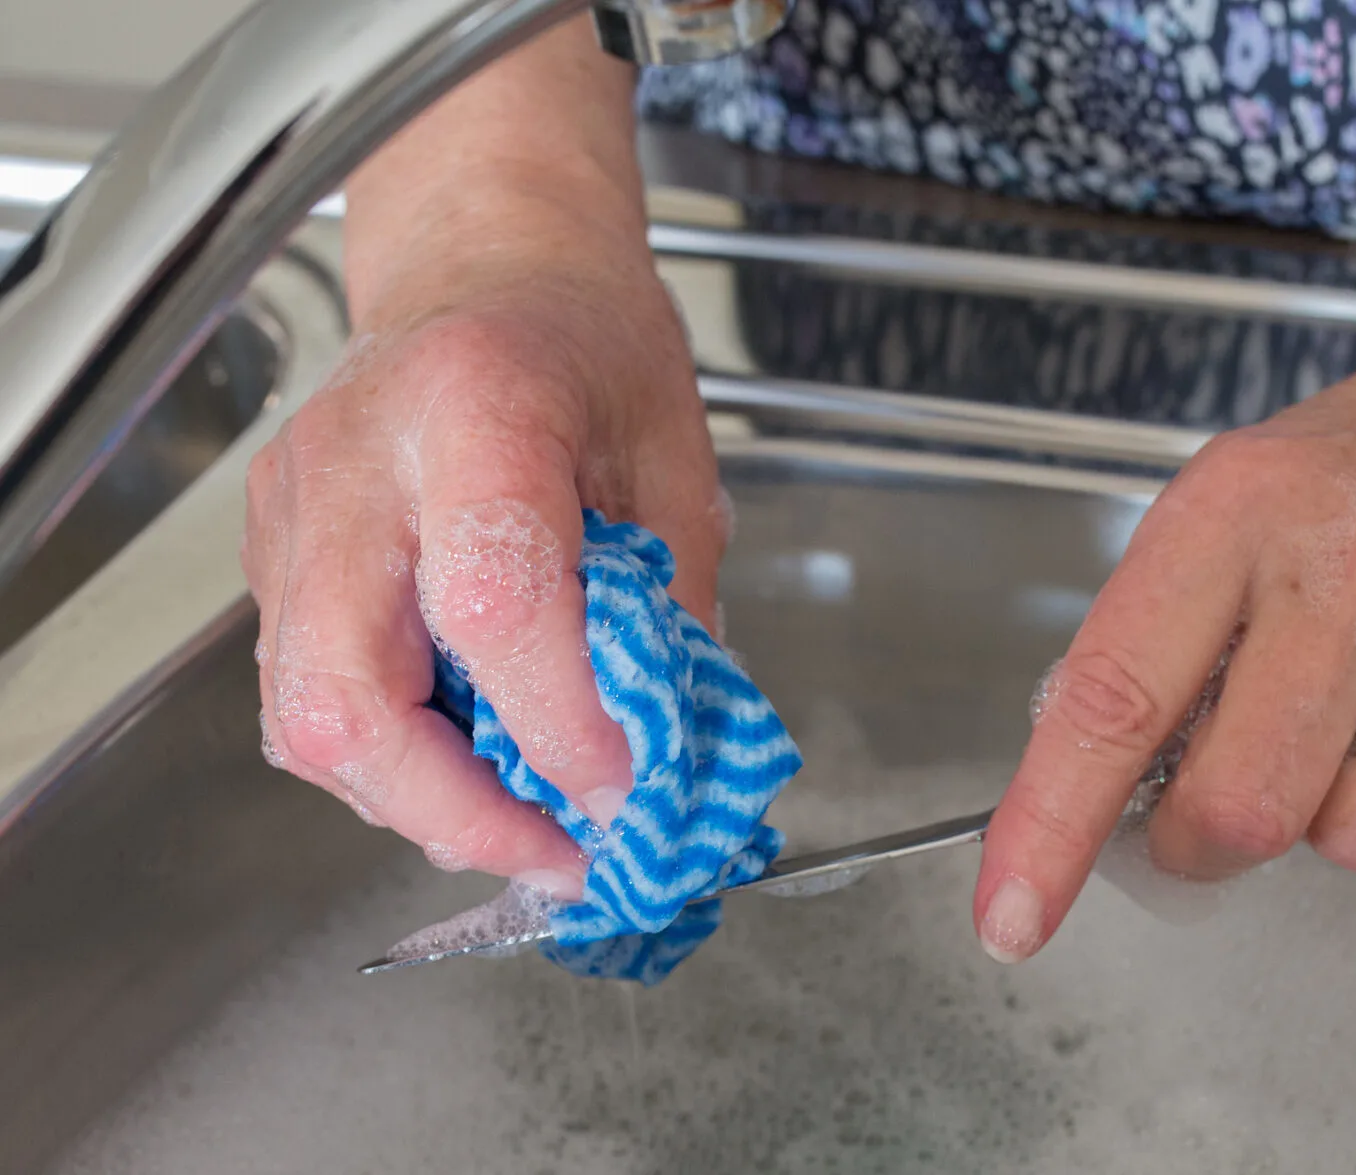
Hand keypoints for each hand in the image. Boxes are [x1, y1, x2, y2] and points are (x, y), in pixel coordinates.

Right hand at [242, 247, 720, 898]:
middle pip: (347, 695)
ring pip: (306, 717)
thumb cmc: (586, 340)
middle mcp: (358, 464)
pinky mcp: (271, 551)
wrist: (486, 263)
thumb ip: (669, 606)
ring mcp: (294, 510)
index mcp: (477, 409)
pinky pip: (305, 693)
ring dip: (419, 800)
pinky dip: (389, 756)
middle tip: (558, 851)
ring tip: (524, 813)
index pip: (493, 602)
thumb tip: (662, 753)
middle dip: (455, 811)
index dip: (559, 724)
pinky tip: (468, 754)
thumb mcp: (674, 457)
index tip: (623, 788)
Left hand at [973, 144, 1355, 1034]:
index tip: (1012, 911)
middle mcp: (1351, 564)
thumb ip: (1147, 633)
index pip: (1117, 697)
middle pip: (1237, 800)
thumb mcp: (1222, 502)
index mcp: (1236, 512)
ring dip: (1329, 825)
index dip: (1053, 822)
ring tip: (1352, 731)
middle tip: (1204, 808)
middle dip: (1198, 842)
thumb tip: (1074, 781)